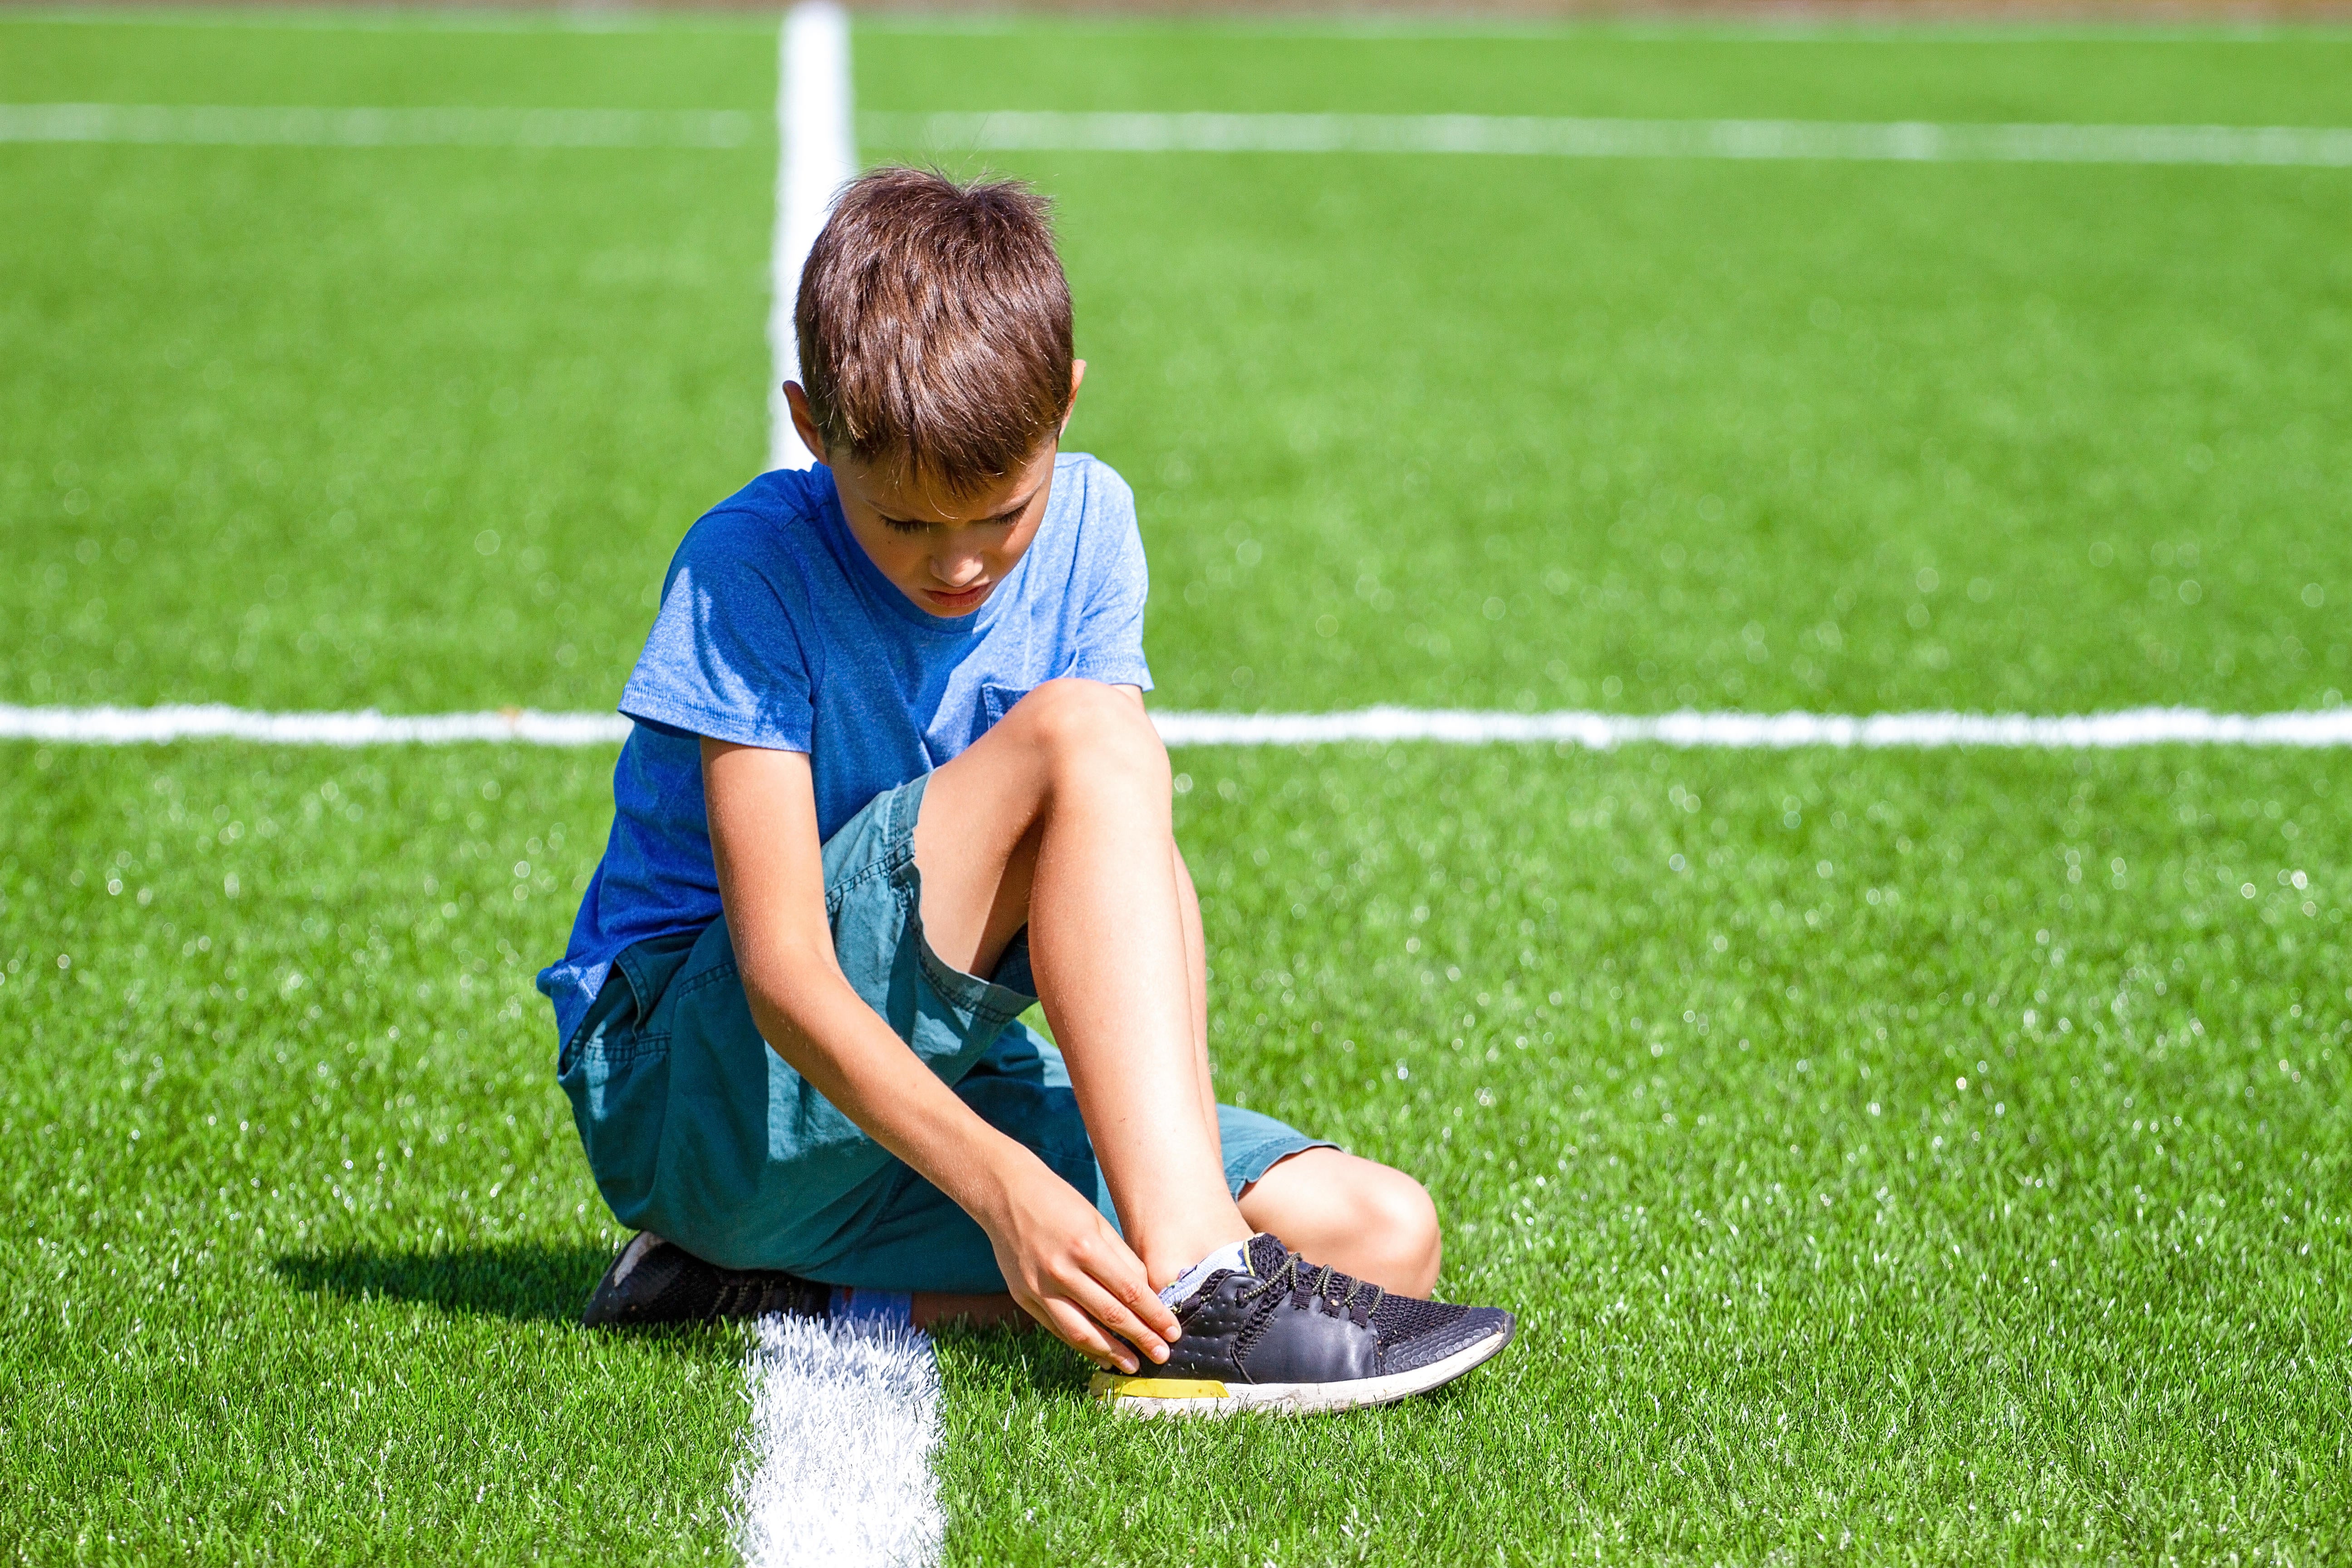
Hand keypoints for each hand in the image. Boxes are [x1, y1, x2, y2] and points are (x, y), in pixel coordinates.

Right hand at [979, 1152, 1179, 1373]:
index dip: (1154, 1315)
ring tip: (1133, 1365)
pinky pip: (1058, 1329)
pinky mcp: (1024, 1297)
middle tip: (1162, 1355)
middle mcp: (1061, 1271)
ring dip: (1111, 1352)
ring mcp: (1039, 1288)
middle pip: (1110, 1314)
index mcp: (1086, 1246)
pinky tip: (1100, 1354)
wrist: (1005, 1194)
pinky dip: (1081, 1345)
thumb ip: (1122, 1259)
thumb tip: (1146, 1295)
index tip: (1173, 1330)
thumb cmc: (1059, 1202)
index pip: (1129, 1290)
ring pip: (1081, 1332)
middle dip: (1141, 1338)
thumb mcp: (1097, 1222)